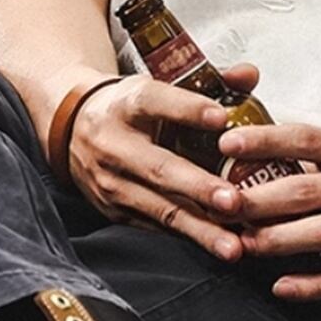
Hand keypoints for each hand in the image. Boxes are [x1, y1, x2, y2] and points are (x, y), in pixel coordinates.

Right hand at [68, 62, 261, 260]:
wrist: (72, 127)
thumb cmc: (131, 106)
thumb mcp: (160, 84)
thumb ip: (210, 80)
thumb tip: (249, 75)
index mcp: (128, 103)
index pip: (156, 101)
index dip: (189, 109)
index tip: (222, 117)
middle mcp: (115, 143)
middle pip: (159, 167)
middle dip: (198, 188)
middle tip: (233, 201)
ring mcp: (112, 182)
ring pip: (160, 208)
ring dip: (199, 229)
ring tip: (232, 244)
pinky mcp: (114, 210)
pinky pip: (156, 226)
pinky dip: (190, 237)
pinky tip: (219, 245)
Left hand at [220, 123, 320, 299]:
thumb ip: (319, 153)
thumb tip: (262, 148)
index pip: (304, 137)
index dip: (264, 139)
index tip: (227, 141)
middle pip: (302, 190)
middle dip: (256, 200)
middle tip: (219, 205)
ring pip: (318, 234)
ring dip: (275, 241)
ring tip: (241, 246)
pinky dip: (311, 285)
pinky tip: (282, 286)